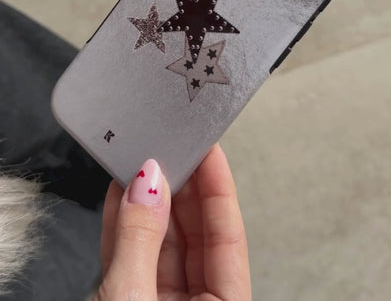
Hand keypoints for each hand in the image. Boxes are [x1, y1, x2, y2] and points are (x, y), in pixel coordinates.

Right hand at [92, 143, 250, 299]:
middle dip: (180, 187)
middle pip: (195, 232)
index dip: (218, 185)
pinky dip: (122, 223)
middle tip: (169, 147)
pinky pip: (131, 254)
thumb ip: (140, 240)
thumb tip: (146, 185)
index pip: (227, 234)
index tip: (208, 148)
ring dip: (148, 200)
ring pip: (161, 239)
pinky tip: (120, 192)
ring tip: (141, 161)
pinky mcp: (129, 300)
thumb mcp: (132, 298)